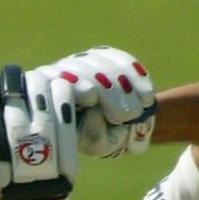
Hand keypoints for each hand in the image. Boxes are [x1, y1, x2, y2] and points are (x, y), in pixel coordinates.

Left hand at [31, 47, 156, 157]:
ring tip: (137, 111)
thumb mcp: (94, 144)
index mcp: (51, 94)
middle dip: (108, 91)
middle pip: (84, 71)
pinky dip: (138, 78)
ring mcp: (84, 60)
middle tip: (126, 115)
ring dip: (125, 88)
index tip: (92, 96)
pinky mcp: (106, 54)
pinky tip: (148, 97)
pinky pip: (123, 60)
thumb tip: (94, 111)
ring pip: (104, 64)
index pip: (59, 83)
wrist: (116, 125)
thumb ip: (91, 135)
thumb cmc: (98, 138)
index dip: (75, 85)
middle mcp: (63, 71)